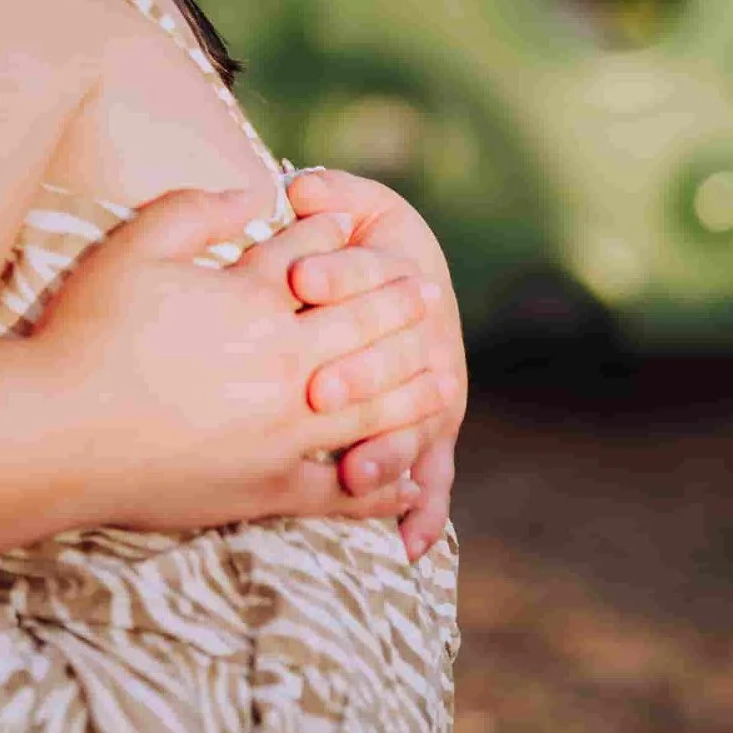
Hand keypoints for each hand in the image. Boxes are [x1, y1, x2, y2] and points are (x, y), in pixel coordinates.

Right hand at [41, 189, 437, 537]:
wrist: (57, 432)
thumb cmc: (85, 335)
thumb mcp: (132, 248)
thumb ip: (196, 210)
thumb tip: (253, 190)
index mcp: (254, 300)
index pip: (314, 258)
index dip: (337, 237)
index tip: (355, 229)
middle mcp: (285, 363)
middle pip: (364, 327)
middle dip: (398, 304)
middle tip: (427, 295)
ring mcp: (285, 431)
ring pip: (375, 404)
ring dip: (411, 386)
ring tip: (437, 374)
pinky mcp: (271, 488)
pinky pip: (346, 489)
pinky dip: (383, 481)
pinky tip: (404, 473)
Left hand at [281, 167, 467, 557]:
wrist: (394, 271)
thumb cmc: (355, 239)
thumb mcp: (353, 206)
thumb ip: (332, 192)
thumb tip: (304, 185)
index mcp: (398, 276)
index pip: (367, 273)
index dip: (337, 274)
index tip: (298, 280)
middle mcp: (421, 339)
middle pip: (393, 356)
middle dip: (359, 372)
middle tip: (319, 390)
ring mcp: (430, 392)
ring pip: (413, 424)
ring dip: (386, 449)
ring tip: (356, 474)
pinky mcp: (432, 434)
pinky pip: (433, 479)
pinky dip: (422, 512)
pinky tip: (405, 546)